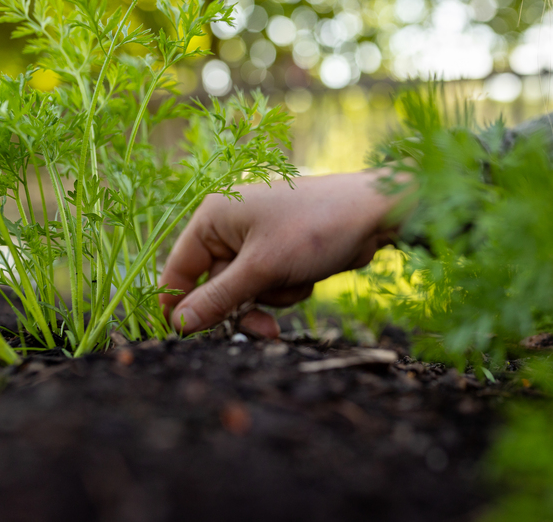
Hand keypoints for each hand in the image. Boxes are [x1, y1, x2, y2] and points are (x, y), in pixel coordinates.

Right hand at [159, 169, 406, 336]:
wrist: (373, 214)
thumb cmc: (314, 230)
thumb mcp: (262, 269)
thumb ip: (218, 298)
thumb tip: (180, 325)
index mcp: (213, 217)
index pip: (179, 269)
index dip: (181, 305)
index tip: (188, 338)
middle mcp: (230, 225)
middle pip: (215, 286)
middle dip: (243, 307)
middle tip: (263, 331)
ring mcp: (257, 238)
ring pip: (247, 291)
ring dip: (272, 298)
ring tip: (298, 281)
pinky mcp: (281, 251)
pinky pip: (271, 285)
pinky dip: (288, 288)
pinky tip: (310, 275)